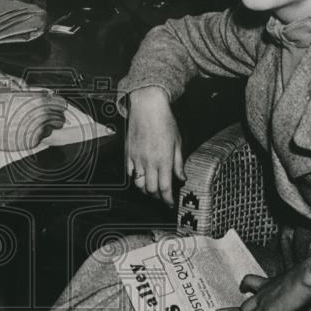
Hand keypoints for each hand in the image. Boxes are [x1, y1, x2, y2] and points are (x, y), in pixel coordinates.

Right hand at [0, 89, 67, 152]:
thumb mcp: (15, 94)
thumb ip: (32, 94)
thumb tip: (44, 94)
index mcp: (37, 100)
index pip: (60, 102)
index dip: (59, 104)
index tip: (60, 106)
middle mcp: (40, 114)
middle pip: (59, 116)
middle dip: (56, 116)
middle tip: (52, 117)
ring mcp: (37, 128)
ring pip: (51, 127)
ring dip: (48, 125)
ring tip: (35, 123)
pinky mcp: (33, 140)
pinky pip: (41, 137)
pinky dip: (37, 134)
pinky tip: (26, 130)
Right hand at [125, 86, 185, 206]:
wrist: (147, 107)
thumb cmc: (164, 121)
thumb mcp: (178, 142)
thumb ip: (179, 163)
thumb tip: (181, 177)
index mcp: (164, 160)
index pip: (165, 188)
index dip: (168, 200)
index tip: (171, 204)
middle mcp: (149, 162)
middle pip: (151, 190)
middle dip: (158, 197)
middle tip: (163, 198)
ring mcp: (137, 158)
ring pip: (138, 184)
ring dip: (146, 191)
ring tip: (152, 190)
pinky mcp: (128, 154)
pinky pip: (130, 173)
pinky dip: (135, 179)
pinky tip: (141, 178)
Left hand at [238, 257, 310, 310]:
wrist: (307, 277)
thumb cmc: (304, 275)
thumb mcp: (290, 281)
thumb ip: (286, 289)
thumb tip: (295, 298)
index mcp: (267, 283)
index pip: (248, 282)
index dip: (245, 287)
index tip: (244, 290)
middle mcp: (262, 294)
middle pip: (245, 308)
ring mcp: (264, 305)